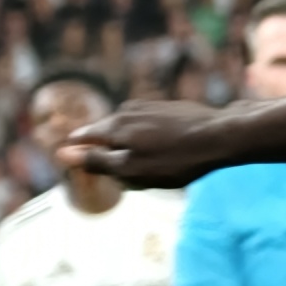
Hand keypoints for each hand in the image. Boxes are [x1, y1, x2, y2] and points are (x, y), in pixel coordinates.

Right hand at [61, 101, 231, 187]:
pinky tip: (169, 154)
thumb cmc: (176, 159)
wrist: (221, 136)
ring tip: (155, 169)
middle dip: (112, 155)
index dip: (80, 152)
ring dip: (133, 149)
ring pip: (130, 131)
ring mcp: (149, 106)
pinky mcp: (169, 108)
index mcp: (114, 125)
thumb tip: (64, 154)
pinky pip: (149, 128)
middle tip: (131, 179)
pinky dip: (151, 142)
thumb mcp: (133, 169)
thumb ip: (98, 161)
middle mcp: (127, 110)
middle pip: (108, 135)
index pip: (84, 137)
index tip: (82, 164)